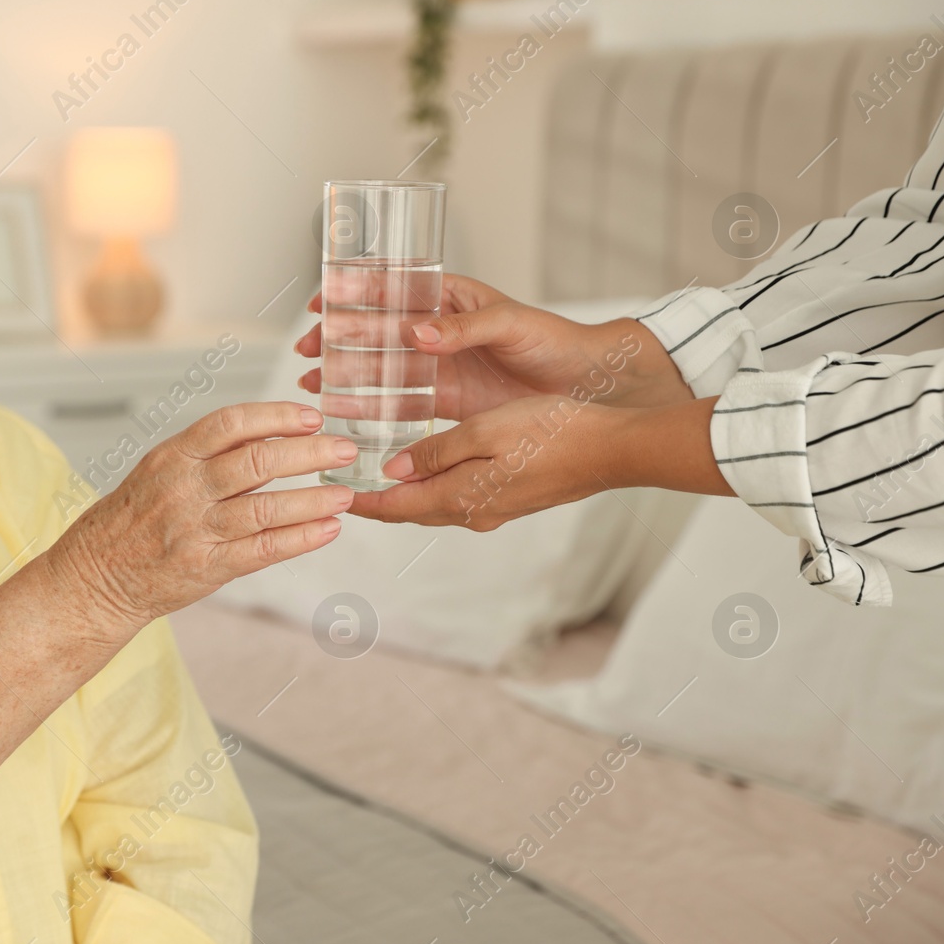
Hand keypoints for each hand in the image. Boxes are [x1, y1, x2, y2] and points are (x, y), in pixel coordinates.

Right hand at [47, 401, 357, 627]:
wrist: (97, 576)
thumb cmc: (132, 519)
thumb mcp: (160, 470)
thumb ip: (209, 454)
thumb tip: (271, 434)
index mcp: (172, 457)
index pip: (230, 424)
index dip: (276, 417)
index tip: (311, 417)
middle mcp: (184, 490)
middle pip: (257, 462)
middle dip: (309, 453)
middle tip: (343, 450)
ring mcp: (196, 531)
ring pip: (266, 508)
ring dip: (313, 499)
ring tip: (345, 493)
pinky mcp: (207, 568)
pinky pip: (263, 550)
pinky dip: (300, 538)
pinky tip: (327, 529)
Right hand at [295, 273, 689, 420]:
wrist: (587, 383)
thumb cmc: (554, 341)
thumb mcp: (510, 324)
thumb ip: (463, 327)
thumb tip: (417, 333)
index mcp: (450, 298)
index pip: (393, 288)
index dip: (354, 292)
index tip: (322, 301)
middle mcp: (438, 332)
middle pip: (376, 330)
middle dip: (338, 338)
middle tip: (308, 349)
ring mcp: (439, 367)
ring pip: (381, 367)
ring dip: (347, 374)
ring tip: (314, 384)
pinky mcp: (447, 400)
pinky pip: (401, 402)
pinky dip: (373, 407)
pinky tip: (346, 412)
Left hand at [347, 394, 732, 528]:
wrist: (615, 448)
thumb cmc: (552, 431)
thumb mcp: (484, 430)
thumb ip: (435, 452)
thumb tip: (394, 470)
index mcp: (460, 498)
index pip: (395, 507)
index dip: (360, 502)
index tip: (329, 496)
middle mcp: (473, 513)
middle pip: (411, 509)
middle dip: (376, 499)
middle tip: (343, 483)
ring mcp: (495, 509)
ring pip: (435, 503)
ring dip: (404, 492)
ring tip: (375, 473)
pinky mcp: (512, 499)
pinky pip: (460, 496)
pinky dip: (434, 484)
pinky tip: (427, 466)